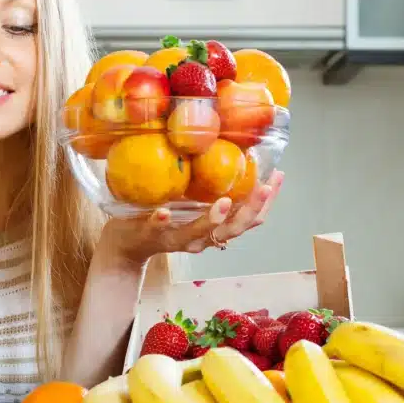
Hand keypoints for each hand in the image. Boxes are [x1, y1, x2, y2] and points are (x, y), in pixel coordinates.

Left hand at [100, 171, 283, 266]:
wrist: (125, 244)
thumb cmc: (164, 220)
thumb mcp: (193, 207)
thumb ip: (210, 193)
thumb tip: (230, 157)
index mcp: (213, 231)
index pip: (248, 220)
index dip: (266, 201)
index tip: (278, 176)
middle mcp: (199, 239)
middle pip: (232, 230)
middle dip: (250, 209)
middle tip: (265, 187)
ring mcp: (175, 238)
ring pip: (199, 233)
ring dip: (213, 218)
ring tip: (223, 201)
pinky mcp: (150, 235)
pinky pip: (157, 229)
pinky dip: (162, 221)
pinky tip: (166, 212)